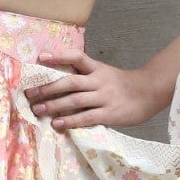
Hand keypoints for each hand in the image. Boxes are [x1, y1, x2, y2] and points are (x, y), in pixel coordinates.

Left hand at [26, 48, 162, 129]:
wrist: (150, 93)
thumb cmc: (123, 85)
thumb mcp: (106, 73)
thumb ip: (87, 76)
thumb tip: (59, 82)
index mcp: (97, 69)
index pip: (77, 57)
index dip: (59, 56)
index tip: (41, 57)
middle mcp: (99, 81)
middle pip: (70, 82)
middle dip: (48, 88)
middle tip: (30, 94)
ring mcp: (104, 97)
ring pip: (74, 100)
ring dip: (54, 105)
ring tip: (38, 109)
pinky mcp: (109, 114)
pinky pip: (86, 118)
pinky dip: (70, 121)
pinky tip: (57, 123)